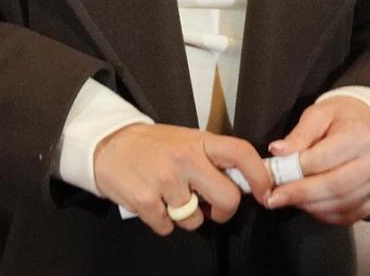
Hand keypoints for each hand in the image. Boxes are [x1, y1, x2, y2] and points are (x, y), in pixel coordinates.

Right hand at [91, 124, 271, 236]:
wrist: (105, 144)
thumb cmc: (150, 146)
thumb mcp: (184, 141)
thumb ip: (211, 160)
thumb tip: (242, 186)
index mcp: (199, 142)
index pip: (241, 153)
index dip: (259, 176)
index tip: (264, 192)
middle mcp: (184, 159)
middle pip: (228, 198)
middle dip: (223, 211)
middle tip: (210, 208)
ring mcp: (164, 180)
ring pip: (195, 220)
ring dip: (184, 216)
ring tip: (168, 197)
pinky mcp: (145, 199)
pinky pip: (168, 228)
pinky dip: (161, 221)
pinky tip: (151, 202)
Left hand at [266, 96, 369, 224]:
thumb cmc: (342, 118)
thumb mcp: (319, 114)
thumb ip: (299, 134)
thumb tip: (277, 151)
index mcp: (360, 136)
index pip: (324, 159)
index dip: (296, 170)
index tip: (273, 177)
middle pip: (335, 186)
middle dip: (301, 194)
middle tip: (275, 198)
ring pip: (342, 204)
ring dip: (310, 206)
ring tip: (287, 199)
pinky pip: (350, 215)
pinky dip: (326, 215)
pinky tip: (308, 206)